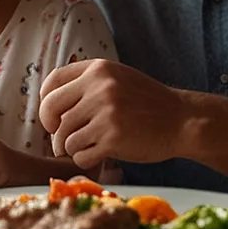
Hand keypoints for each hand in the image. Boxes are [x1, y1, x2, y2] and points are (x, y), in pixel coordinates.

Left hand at [38, 59, 188, 168]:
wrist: (182, 120)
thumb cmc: (148, 103)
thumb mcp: (118, 78)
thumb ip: (88, 83)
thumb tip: (49, 101)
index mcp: (98, 69)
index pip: (52, 82)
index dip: (46, 103)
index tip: (53, 117)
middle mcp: (99, 86)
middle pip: (51, 111)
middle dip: (51, 130)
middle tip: (60, 140)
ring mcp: (106, 112)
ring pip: (64, 137)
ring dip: (71, 148)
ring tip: (86, 148)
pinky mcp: (113, 138)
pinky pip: (80, 155)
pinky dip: (84, 159)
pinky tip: (98, 155)